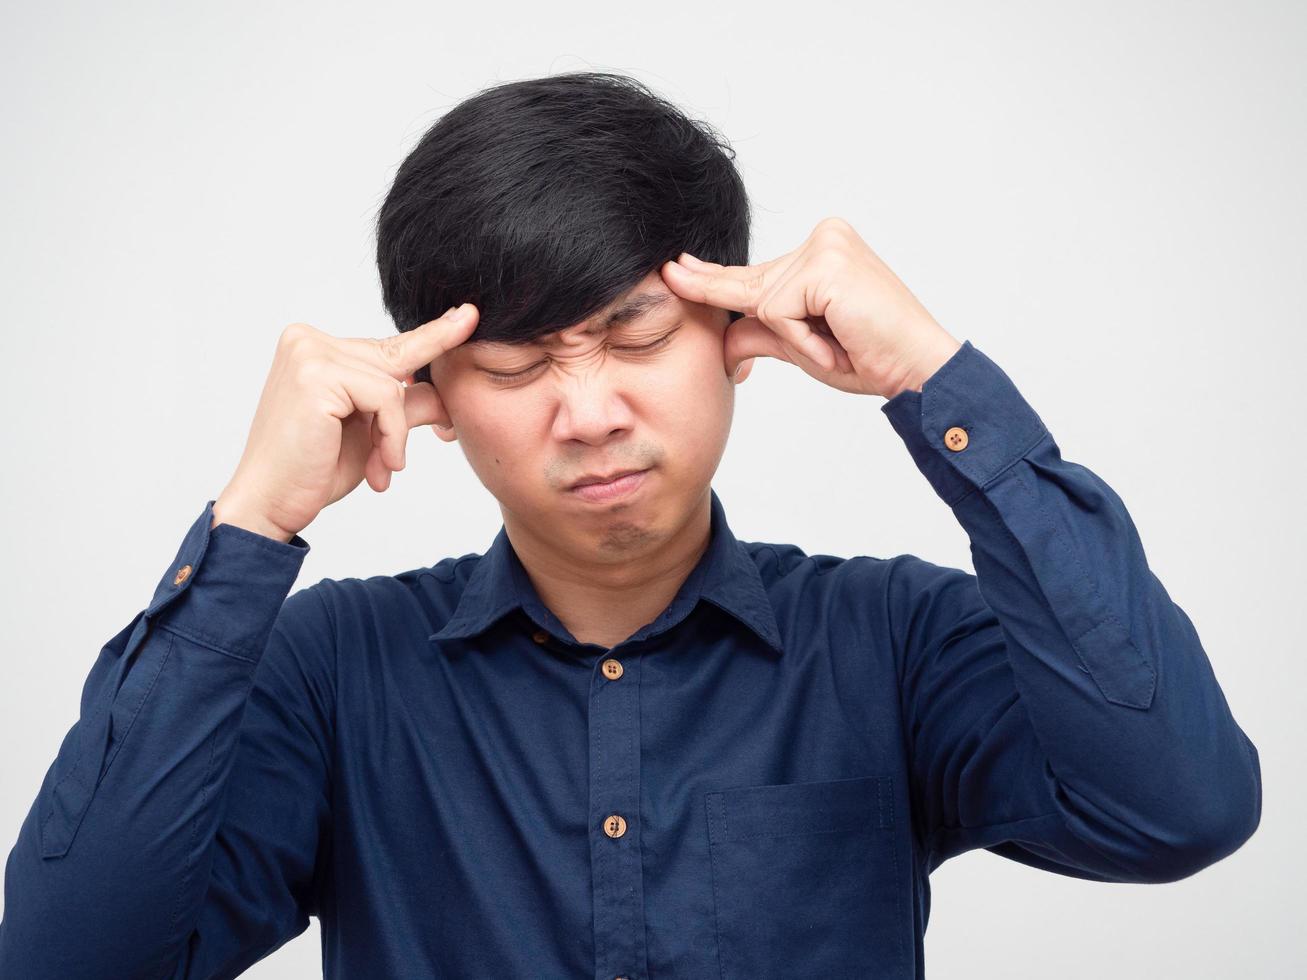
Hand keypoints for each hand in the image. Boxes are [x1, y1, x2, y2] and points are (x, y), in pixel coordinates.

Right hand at [212, 304, 479, 540]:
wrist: (269, 503)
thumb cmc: (313, 471)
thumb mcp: (372, 433)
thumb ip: (405, 405)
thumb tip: (445, 393)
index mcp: (316, 348)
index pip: (387, 345)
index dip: (434, 336)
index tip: (468, 316)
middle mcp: (308, 340)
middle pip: (396, 360)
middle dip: (407, 415)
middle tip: (410, 450)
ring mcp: (308, 352)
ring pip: (393, 384)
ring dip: (396, 434)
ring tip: (382, 467)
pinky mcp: (315, 374)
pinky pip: (385, 397)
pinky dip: (391, 436)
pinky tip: (380, 465)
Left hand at [660, 217, 962, 398]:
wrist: (917, 369)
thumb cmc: (871, 357)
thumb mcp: (803, 347)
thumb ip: (763, 335)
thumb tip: (722, 340)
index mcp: (822, 250)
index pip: (757, 272)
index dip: (714, 280)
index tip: (676, 270)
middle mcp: (824, 238)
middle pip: (753, 286)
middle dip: (752, 314)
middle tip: (733, 301)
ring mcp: (825, 247)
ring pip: (764, 305)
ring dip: (797, 340)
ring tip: (840, 344)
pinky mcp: (825, 266)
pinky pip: (778, 313)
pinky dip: (803, 340)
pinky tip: (838, 340)